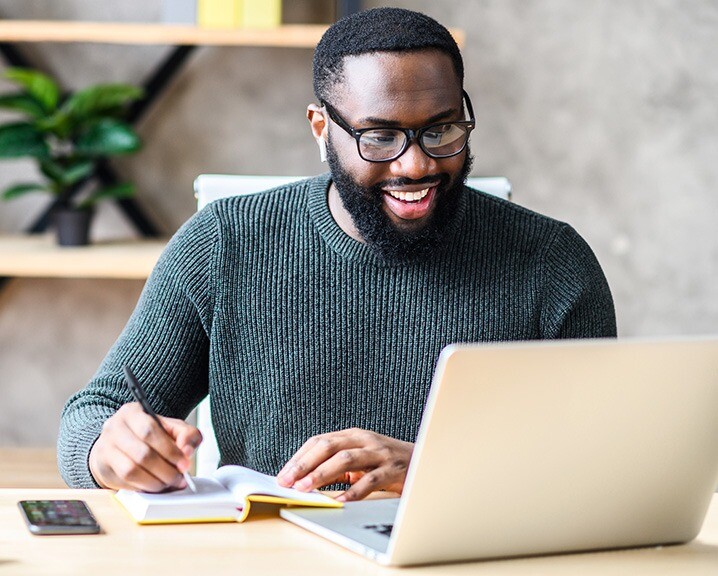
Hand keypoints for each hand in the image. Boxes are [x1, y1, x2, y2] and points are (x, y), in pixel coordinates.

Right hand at [89, 402, 201, 491]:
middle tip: (179, 478)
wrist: (120, 443)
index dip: (170, 450)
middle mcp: (115, 428)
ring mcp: (106, 448)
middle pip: (142, 453)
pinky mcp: (103, 467)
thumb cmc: (149, 435)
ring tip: (168, 483)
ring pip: (132, 470)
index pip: (150, 431)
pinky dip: (143, 486)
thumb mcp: (171, 428)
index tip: (184, 464)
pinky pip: (125, 481)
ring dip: (155, 481)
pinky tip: (154, 485)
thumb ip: (187, 435)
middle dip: (165, 470)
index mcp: (132, 412)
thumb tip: (187, 450)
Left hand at [276, 428, 413, 501]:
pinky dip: (353, 492)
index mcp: (353, 435)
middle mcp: (365, 440)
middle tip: (288, 481)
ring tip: (306, 488)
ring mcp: (380, 453)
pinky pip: (371, 480)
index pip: (319, 441)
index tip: (283, 475)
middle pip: (329, 446)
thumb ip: (337, 465)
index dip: (299, 457)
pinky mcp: (394, 469)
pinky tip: (340, 502)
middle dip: (305, 464)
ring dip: (322, 474)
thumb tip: (305, 480)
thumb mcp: (361, 458)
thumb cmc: (388, 463)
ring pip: (346, 459)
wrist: (426, 461)